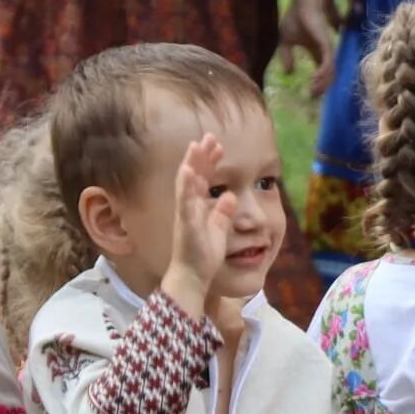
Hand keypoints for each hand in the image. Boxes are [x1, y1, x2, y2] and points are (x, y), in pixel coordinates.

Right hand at [159, 136, 235, 319]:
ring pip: (186, 183)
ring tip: (197, 145)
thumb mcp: (219, 230)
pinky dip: (185, 185)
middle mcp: (188, 206)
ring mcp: (184, 214)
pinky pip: (184, 202)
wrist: (193, 277)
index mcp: (197, 206)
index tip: (218, 145)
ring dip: (192, 163)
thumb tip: (230, 196)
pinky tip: (188, 170)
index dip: (209, 161)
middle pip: (194, 175)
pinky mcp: (185, 224)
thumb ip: (223, 212)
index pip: (203, 178)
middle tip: (211, 137)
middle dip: (202, 156)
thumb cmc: (203, 255)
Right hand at [277, 0, 337, 90]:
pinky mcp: (327, 45)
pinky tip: (314, 80)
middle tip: (312, 96)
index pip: (322, 72)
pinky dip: (323, 74)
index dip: (318, 84)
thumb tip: (288, 73)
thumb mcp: (285, 41)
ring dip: (322, 83)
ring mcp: (327, 49)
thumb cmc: (295, 18)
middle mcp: (325, 52)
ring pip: (330, 72)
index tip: (310, 94)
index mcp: (317, 50)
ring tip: (312, 91)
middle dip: (321, 87)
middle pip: (328, 75)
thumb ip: (286, 56)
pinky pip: (328, 64)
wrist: (302, 4)